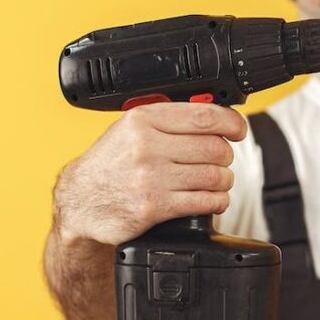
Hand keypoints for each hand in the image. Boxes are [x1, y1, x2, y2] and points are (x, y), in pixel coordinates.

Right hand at [53, 103, 246, 245]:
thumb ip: (167, 119)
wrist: (80, 202)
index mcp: (143, 120)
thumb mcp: (129, 129)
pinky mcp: (154, 207)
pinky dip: (217, 201)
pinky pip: (205, 201)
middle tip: (221, 160)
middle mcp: (146, 146)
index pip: (204, 116)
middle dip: (226, 155)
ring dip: (224, 181)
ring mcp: (150, 178)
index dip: (232, 123)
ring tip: (216, 181)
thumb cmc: (109, 164)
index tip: (238, 129)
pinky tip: (212, 199)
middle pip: (214, 147)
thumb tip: (213, 112)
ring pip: (214, 176)